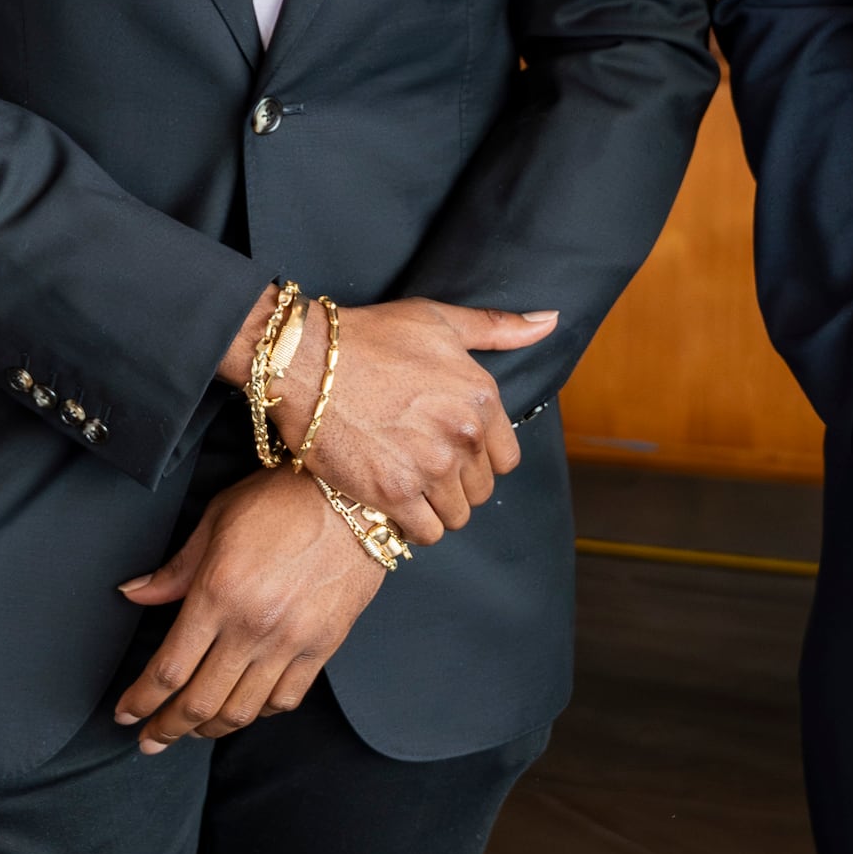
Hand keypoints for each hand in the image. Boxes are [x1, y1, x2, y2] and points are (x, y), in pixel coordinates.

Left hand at [111, 470, 390, 749]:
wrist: (355, 496)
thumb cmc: (283, 499)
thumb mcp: (217, 520)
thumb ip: (175, 569)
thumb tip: (134, 595)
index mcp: (218, 593)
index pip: (168, 669)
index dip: (140, 701)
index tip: (125, 713)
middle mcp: (252, 626)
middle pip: (200, 702)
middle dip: (167, 729)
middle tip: (150, 740)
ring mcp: (291, 640)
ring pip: (242, 711)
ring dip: (209, 730)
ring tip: (192, 731)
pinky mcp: (324, 646)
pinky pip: (285, 699)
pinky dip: (259, 713)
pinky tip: (245, 709)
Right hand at [220, 292, 550, 543]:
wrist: (304, 362)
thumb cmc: (369, 338)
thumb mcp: (438, 320)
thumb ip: (497, 328)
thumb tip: (548, 322)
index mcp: (481, 397)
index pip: (506, 458)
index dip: (478, 458)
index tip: (449, 450)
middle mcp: (463, 435)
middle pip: (480, 490)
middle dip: (456, 483)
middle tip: (422, 467)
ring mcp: (429, 467)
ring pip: (456, 516)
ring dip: (435, 507)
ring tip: (407, 486)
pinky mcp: (393, 493)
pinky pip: (425, 533)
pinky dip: (413, 526)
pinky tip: (393, 504)